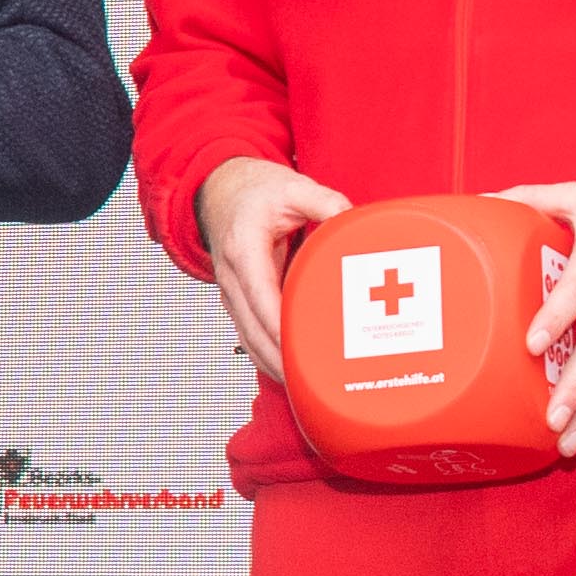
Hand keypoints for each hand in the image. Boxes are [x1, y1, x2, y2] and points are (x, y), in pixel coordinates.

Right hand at [195, 156, 347, 394]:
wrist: (218, 191)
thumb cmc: (252, 191)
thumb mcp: (293, 186)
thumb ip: (326, 202)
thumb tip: (356, 221)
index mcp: (243, 249)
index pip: (261, 298)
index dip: (280, 329)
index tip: (302, 352)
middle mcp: (231, 276)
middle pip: (253, 330)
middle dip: (281, 361)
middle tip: (314, 384)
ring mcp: (231, 293)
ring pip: (249, 340)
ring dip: (275, 365)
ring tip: (306, 389)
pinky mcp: (238, 301)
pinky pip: (251, 335)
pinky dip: (269, 356)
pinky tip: (291, 373)